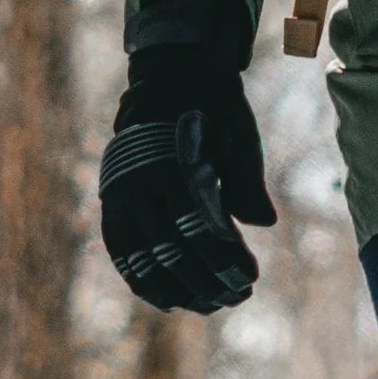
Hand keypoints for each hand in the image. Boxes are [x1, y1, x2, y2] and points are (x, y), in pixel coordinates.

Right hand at [100, 0, 277, 312]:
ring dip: (176, 290)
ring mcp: (120, 194)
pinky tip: (170, 300)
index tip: (249, 278)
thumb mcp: (236, 126)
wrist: (170, 72)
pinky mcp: (113, 201)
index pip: (197, 226)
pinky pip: (123, 252)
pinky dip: (144, 280)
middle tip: (237, 298)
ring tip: (210, 305)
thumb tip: (264, 222)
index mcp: (171, 161)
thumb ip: (245, 175)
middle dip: (205, 281)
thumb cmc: (212, 100)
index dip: (223, 259)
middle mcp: (138, 182)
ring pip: (143, 259)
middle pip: (170, 251)